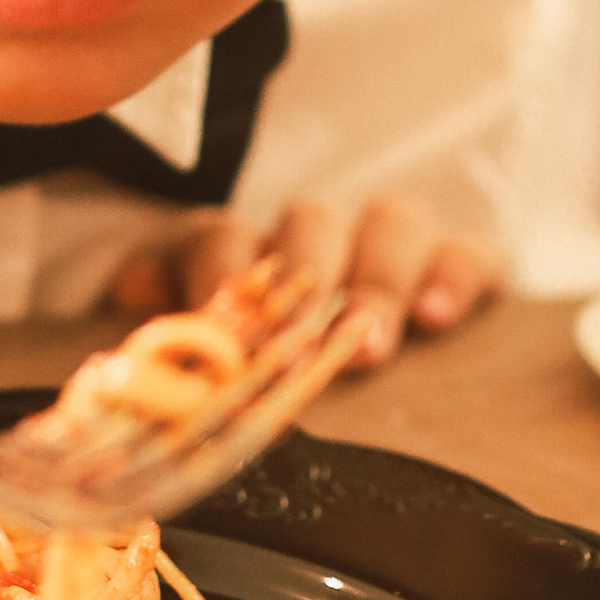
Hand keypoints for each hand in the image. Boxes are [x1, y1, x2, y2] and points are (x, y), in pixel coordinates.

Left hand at [107, 197, 502, 368]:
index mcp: (256, 257)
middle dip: (306, 276)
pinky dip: (456, 275)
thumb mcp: (233, 353)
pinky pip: (470, 251)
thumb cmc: (292, 370)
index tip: (212, 324)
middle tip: (297, 345)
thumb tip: (128, 286)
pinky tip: (441, 316)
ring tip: (370, 347)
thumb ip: (186, 322)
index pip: (225, 238)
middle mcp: (324, 238)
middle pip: (311, 222)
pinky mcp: (463, 266)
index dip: (215, 276)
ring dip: (376, 282)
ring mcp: (396, 246)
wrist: (398, 377)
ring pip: (392, 222)